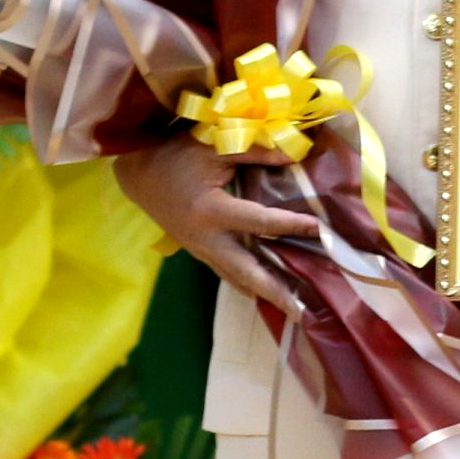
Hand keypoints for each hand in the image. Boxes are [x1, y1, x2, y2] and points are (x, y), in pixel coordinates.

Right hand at [112, 134, 320, 312]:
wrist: (139, 174)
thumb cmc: (177, 157)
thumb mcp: (215, 147)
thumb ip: (255, 153)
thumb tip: (294, 155)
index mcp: (210, 211)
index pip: (259, 221)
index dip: (290, 225)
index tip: (320, 229)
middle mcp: (206, 239)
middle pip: (245, 271)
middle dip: (274, 291)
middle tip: (301, 311)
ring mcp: (201, 249)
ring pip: (236, 277)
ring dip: (263, 293)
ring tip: (292, 309)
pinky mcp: (199, 251)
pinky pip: (227, 272)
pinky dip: (248, 283)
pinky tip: (266, 290)